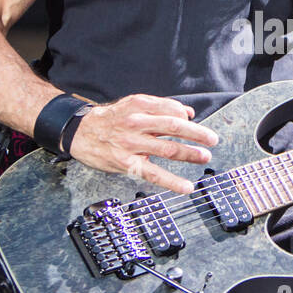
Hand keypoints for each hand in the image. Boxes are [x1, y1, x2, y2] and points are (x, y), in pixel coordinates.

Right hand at [68, 94, 218, 194]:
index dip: (186, 116)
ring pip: (167, 149)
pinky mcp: (128, 164)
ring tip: (204, 157)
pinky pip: (154, 173)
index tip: (195, 123)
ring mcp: (132, 144)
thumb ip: (160, 107)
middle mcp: (136, 123)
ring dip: (190, 153)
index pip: (171, 109)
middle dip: (197, 133)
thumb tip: (187, 112)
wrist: (80, 132)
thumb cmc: (111, 120)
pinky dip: (172, 181)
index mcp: (139, 106)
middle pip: (173, 127)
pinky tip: (186, 186)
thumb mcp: (133, 105)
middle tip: (212, 139)